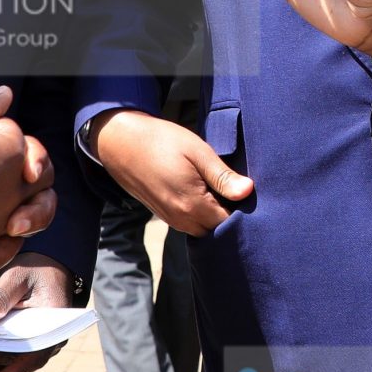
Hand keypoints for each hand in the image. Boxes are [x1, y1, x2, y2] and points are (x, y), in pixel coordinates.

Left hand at [0, 255, 75, 371]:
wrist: (48, 265)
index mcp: (54, 327)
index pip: (36, 355)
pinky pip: (4, 357)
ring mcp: (34, 344)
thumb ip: (2, 296)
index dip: (16, 370)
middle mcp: (47, 342)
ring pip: (7, 365)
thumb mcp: (18, 277)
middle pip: (14, 364)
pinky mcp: (22, 343)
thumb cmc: (36, 269)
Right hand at [93, 109, 252, 236]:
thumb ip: (223, 176)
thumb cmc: (161, 141)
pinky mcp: (164, 215)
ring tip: (219, 188)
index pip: (229, 223)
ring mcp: (170, 219)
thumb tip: (248, 192)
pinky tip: (203, 191)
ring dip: (214, 215)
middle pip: (217, 230)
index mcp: (192, 204)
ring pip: (203, 229)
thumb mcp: (197, 152)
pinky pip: (190, 223)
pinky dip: (201, 214)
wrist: (121, 142)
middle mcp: (181, 219)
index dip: (242, 211)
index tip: (249, 194)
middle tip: (235, 189)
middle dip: (229, 215)